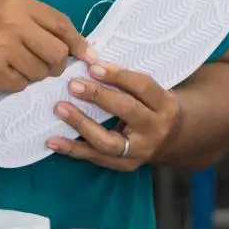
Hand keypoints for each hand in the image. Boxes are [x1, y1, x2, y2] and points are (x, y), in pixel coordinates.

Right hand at [0, 0, 90, 92]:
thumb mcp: (0, 6)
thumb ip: (34, 19)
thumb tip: (73, 43)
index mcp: (17, 2)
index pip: (61, 23)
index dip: (78, 42)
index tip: (88, 55)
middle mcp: (13, 22)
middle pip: (57, 52)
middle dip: (57, 64)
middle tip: (46, 65)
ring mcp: (3, 48)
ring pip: (42, 72)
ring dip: (36, 75)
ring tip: (17, 65)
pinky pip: (23, 85)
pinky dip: (17, 83)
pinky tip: (3, 73)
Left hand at [46, 63, 181, 171]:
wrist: (174, 141)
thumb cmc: (154, 107)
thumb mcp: (152, 92)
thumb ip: (128, 81)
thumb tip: (90, 62)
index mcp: (164, 104)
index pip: (142, 86)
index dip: (117, 76)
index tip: (92, 66)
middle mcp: (155, 129)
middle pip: (126, 110)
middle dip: (98, 96)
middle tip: (72, 85)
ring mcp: (140, 151)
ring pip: (108, 141)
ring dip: (81, 125)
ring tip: (60, 109)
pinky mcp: (125, 165)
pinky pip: (96, 158)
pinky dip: (73, 149)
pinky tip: (53, 141)